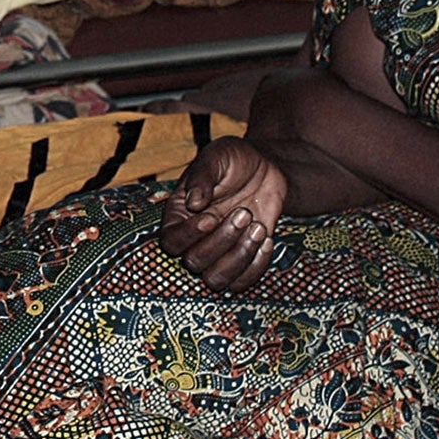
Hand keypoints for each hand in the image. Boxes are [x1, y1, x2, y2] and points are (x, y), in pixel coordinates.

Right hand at [160, 135, 286, 291]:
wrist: (265, 168)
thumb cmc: (234, 160)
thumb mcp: (217, 156)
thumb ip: (203, 175)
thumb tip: (193, 203)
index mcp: (180, 215)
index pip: (171, 241)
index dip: (189, 235)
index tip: (210, 216)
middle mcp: (195, 239)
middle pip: (194, 262)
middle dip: (222, 241)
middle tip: (243, 213)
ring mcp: (219, 253)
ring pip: (216, 279)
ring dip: (239, 257)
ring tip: (258, 228)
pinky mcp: (243, 259)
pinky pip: (242, 282)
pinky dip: (256, 265)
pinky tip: (267, 238)